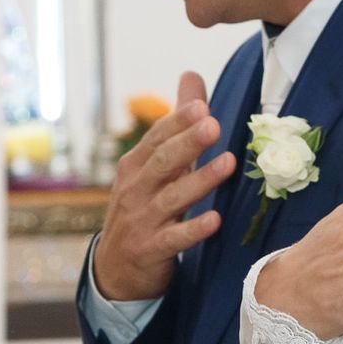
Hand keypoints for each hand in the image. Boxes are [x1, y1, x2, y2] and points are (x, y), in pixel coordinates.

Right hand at [92, 71, 237, 300]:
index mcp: (136, 165)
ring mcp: (142, 220)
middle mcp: (135, 189)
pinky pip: (175, 238)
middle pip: (162, 162)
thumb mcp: (153, 164)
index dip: (178, 123)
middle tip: (213, 126)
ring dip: (200, 180)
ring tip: (228, 164)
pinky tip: (215, 220)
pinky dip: (194, 229)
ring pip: (172, 197)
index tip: (201, 107)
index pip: (157, 138)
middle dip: (187, 143)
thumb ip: (176, 123)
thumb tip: (191, 75)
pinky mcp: (152, 249)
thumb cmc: (142, 205)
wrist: (114, 268)